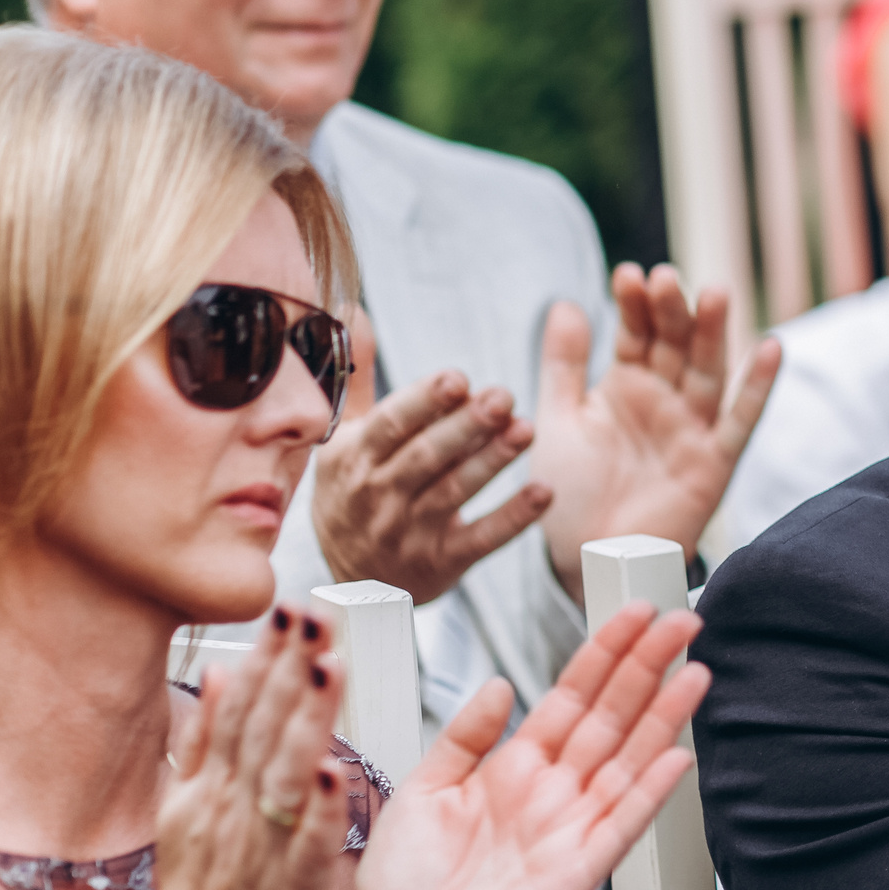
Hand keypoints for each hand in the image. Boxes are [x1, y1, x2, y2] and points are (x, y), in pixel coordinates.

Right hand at [149, 606, 352, 889]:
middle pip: (261, 728)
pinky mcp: (287, 888)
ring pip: (283, 772)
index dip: (266, 657)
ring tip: (328, 666)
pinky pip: (304, 842)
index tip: (288, 608)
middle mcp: (230, 810)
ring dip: (305, 718)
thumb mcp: (187, 814)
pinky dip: (316, 806)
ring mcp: (257, 848)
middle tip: (313, 612)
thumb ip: (203, 743)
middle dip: (288, 668)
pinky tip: (332, 768)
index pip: (239, 709)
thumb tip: (215, 671)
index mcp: (209, 790)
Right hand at [313, 367, 547, 603]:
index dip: (424, 401)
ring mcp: (408, 532)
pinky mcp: (441, 563)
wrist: (354, 578)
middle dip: (467, 425)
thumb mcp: (344, 437)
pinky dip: (512, 517)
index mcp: (353, 457)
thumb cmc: (355, 489)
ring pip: (454, 492)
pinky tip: (544, 492)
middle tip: (504, 396)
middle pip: (426, 456)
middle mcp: (377, 495)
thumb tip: (356, 311)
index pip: (391, 425)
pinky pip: (481, 539)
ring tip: (527, 429)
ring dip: (493, 461)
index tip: (458, 378)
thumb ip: (357, 377)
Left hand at [356, 603, 708, 889]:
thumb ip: (463, 737)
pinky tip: (678, 755)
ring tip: (697, 672)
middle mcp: (551, 792)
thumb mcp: (420, 792)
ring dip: (664, 717)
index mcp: (514, 768)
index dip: (603, 652)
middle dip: (647, 666)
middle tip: (683, 620)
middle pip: (611, 716)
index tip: (634, 612)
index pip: (571, 695)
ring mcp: (570, 829)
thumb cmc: (405, 889)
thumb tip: (503, 684)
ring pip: (629, 760)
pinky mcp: (578, 872)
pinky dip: (651, 792)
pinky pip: (622, 824)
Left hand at [529, 264, 781, 601]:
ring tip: (715, 293)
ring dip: (715, 334)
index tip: (628, 274)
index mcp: (626, 386)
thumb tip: (567, 303)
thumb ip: (563, 365)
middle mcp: (665, 400)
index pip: (636, 333)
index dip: (634, 305)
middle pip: (676, 344)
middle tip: (666, 279)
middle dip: (672, 311)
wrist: (588, 560)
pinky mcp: (715, 462)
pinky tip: (773, 346)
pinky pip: (740, 421)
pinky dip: (758, 387)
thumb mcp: (559, 421)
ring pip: (709, 371)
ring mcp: (692, 428)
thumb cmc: (570, 495)